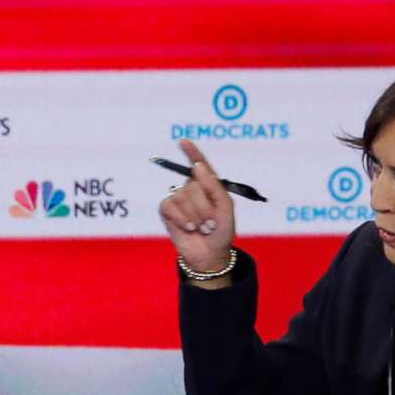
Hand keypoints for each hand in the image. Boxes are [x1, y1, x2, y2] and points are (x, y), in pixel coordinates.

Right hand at [158, 138, 236, 277]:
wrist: (210, 253)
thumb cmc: (222, 231)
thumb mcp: (226, 207)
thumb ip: (214, 186)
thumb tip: (197, 166)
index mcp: (209, 185)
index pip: (199, 164)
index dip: (191, 152)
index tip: (183, 141)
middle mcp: (192, 189)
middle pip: (193, 184)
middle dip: (203, 206)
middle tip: (210, 223)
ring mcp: (179, 199)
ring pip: (182, 196)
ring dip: (195, 215)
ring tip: (201, 228)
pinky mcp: (168, 211)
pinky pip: (170, 206)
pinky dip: (182, 218)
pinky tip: (189, 227)